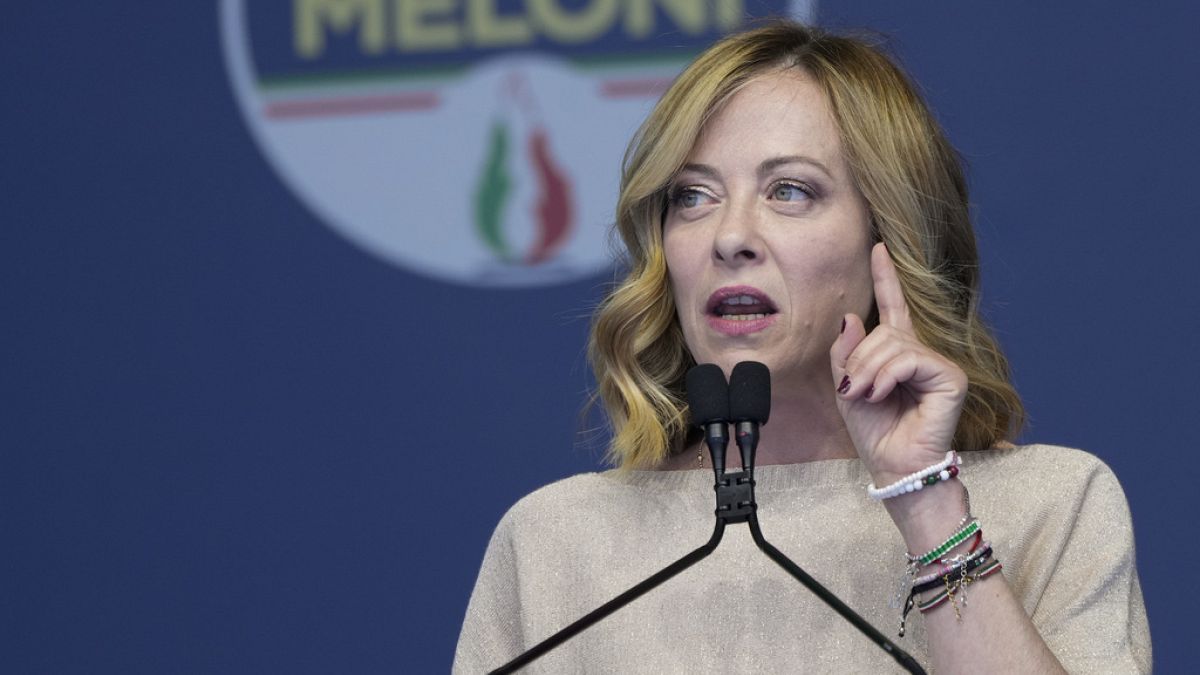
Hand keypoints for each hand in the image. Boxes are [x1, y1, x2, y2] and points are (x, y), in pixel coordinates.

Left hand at [829, 243, 967, 484]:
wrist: (893, 466)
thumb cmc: (874, 432)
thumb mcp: (847, 387)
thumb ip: (846, 352)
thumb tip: (851, 315)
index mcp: (897, 353)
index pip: (893, 307)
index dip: (886, 277)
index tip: (878, 247)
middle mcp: (920, 353)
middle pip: (883, 331)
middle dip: (859, 359)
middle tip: (854, 390)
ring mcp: (938, 364)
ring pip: (894, 344)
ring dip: (870, 371)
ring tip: (866, 396)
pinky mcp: (951, 377)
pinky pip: (910, 359)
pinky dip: (888, 376)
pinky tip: (882, 394)